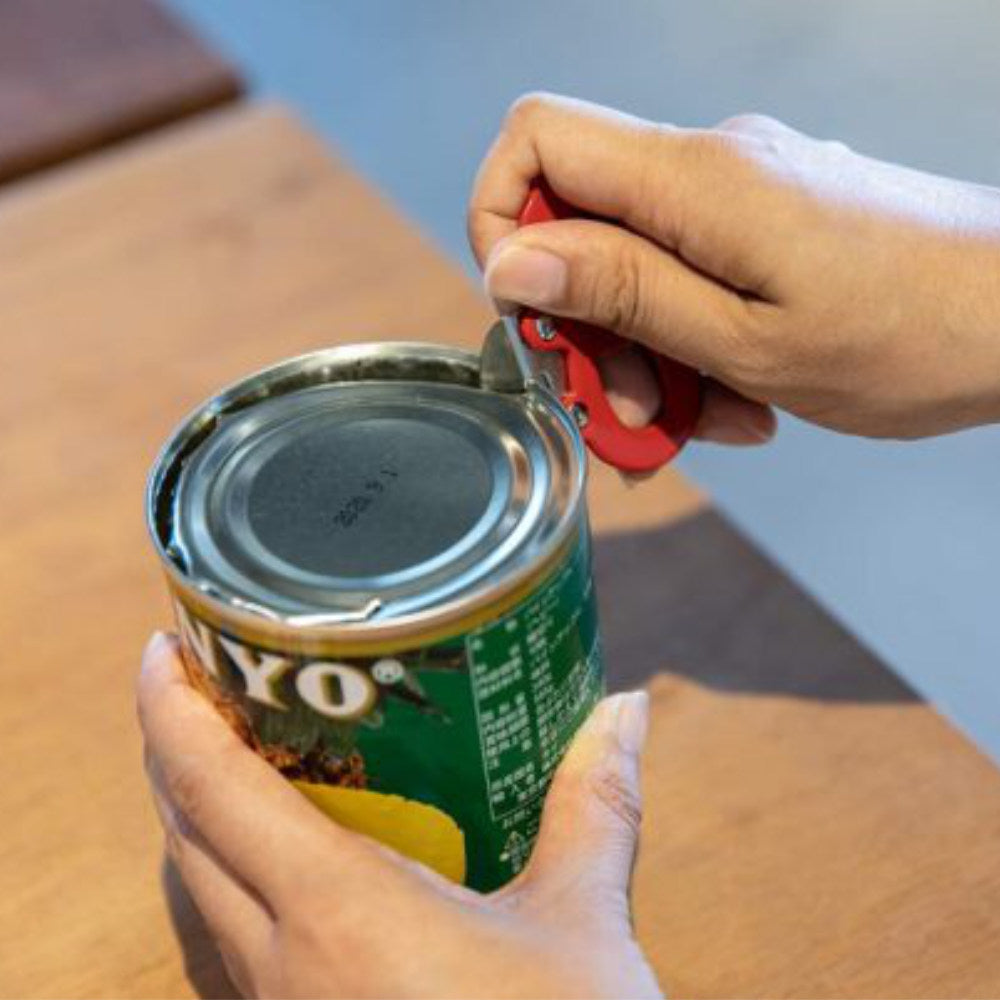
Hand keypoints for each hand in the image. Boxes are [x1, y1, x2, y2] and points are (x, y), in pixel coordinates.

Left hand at [137, 633, 661, 998]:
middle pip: (184, 832)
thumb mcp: (582, 925)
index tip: (163, 645)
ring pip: (196, 893)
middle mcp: (281, 964)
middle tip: (209, 678)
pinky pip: (224, 944)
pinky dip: (224, 878)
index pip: (210, 789)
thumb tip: (623, 710)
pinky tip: (275, 862)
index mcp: (336, 913)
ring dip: (195, 814)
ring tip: (232, 750)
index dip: (169, 708)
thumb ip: (596, 805)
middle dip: (175, 746)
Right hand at [469, 94, 999, 440]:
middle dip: (588, 327)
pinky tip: (740, 399)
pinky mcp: (769, 221)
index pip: (537, 138)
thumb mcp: (746, 340)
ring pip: (635, 266)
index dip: (501, 219)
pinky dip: (694, 344)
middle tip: (633, 410)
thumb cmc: (912, 335)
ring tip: (708, 419)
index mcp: (695, 181)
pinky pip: (692, 276)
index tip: (532, 314)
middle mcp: (711, 166)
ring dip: (648, 355)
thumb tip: (511, 261)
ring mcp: (743, 192)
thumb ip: (622, 293)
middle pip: (580, 220)